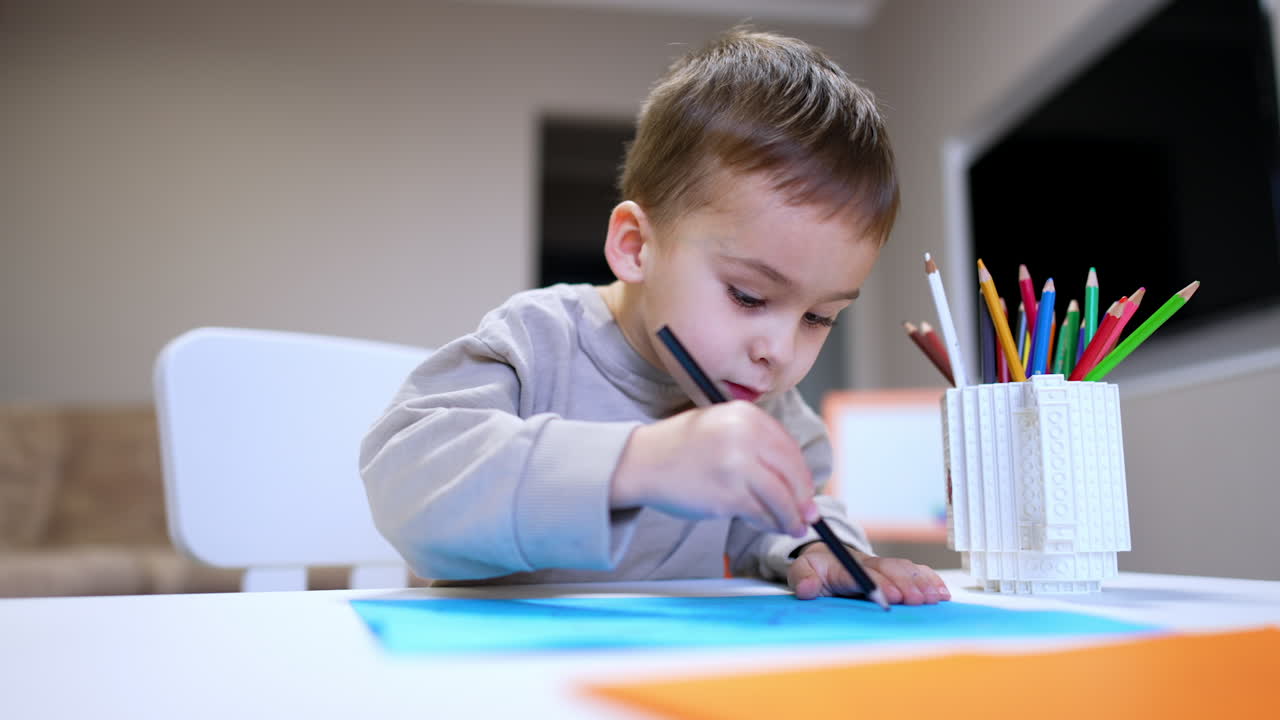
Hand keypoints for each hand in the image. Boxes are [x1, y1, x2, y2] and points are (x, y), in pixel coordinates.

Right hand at [610, 400, 818, 537]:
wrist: (640, 462)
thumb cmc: (679, 448)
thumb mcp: (719, 426)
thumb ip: (755, 444)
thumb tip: (794, 478)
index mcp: (745, 414)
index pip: (789, 448)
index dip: (802, 474)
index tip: (805, 490)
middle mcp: (745, 435)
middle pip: (792, 472)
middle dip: (803, 498)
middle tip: (808, 515)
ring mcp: (737, 465)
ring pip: (781, 497)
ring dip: (791, 517)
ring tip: (793, 526)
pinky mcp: (728, 494)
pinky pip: (760, 513)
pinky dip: (769, 523)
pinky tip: (767, 526)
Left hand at [788, 544, 950, 603]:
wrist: (827, 556)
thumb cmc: (816, 569)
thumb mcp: (801, 572)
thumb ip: (802, 580)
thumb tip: (808, 588)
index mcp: (841, 565)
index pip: (859, 574)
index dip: (875, 584)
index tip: (888, 596)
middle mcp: (866, 563)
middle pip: (888, 571)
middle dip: (904, 585)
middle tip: (919, 600)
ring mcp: (882, 565)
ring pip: (904, 570)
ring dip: (920, 583)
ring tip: (935, 597)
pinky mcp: (894, 570)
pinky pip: (914, 571)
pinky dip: (929, 580)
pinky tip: (942, 592)